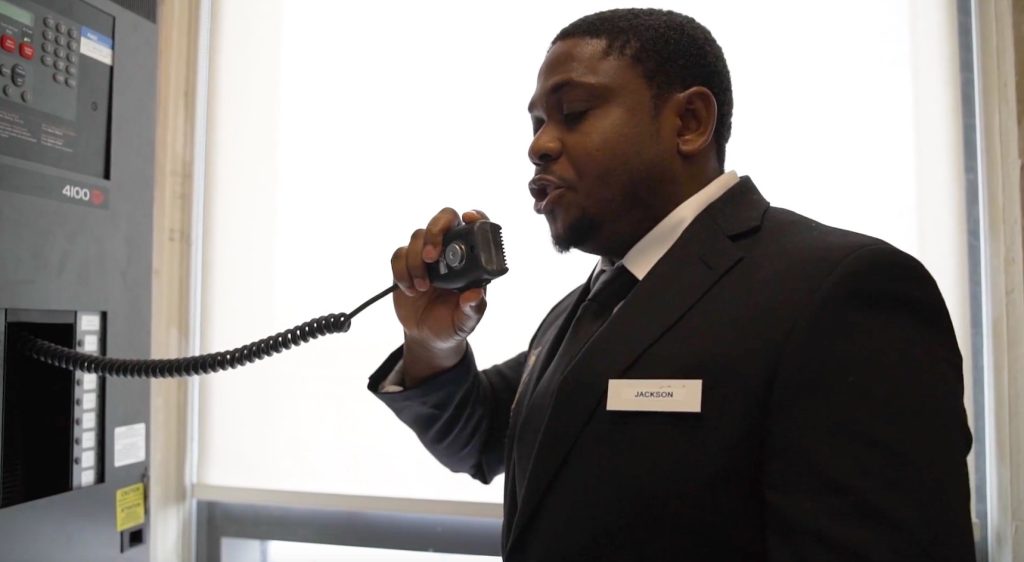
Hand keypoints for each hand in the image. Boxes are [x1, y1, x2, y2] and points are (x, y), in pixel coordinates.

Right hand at [391, 208, 489, 381]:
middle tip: (431, 257)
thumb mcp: (466, 321)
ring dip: (416, 261)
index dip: (475, 216)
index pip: (475, 227)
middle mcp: (449, 251)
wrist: (428, 336)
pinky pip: (399, 254)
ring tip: (422, 288)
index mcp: (471, 260)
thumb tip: (475, 294)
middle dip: (435, 232)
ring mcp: (426, 255)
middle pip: (443, 219)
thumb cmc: (453, 324)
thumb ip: (473, 309)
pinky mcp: (405, 264)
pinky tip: (409, 289)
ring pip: (418, 236)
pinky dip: (402, 270)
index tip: (468, 219)